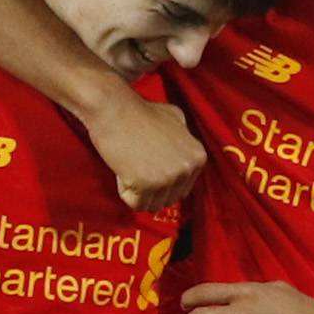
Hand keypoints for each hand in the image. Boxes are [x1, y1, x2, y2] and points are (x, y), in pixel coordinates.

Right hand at [81, 90, 204, 212]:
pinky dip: (125, 192)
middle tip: (137, 168)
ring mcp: (167, 178)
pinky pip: (135, 204)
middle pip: (169, 199)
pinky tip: (122, 172)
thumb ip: (185, 140)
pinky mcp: (146, 184)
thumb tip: (184, 155)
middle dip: (152, 190)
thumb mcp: (176, 119)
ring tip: (129, 168)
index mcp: (198, 157)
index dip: (163, 182)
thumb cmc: (140, 112)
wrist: (115, 109)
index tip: (149, 167)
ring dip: (138, 193)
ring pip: (152, 205)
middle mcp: (187, 169)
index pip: (183, 189)